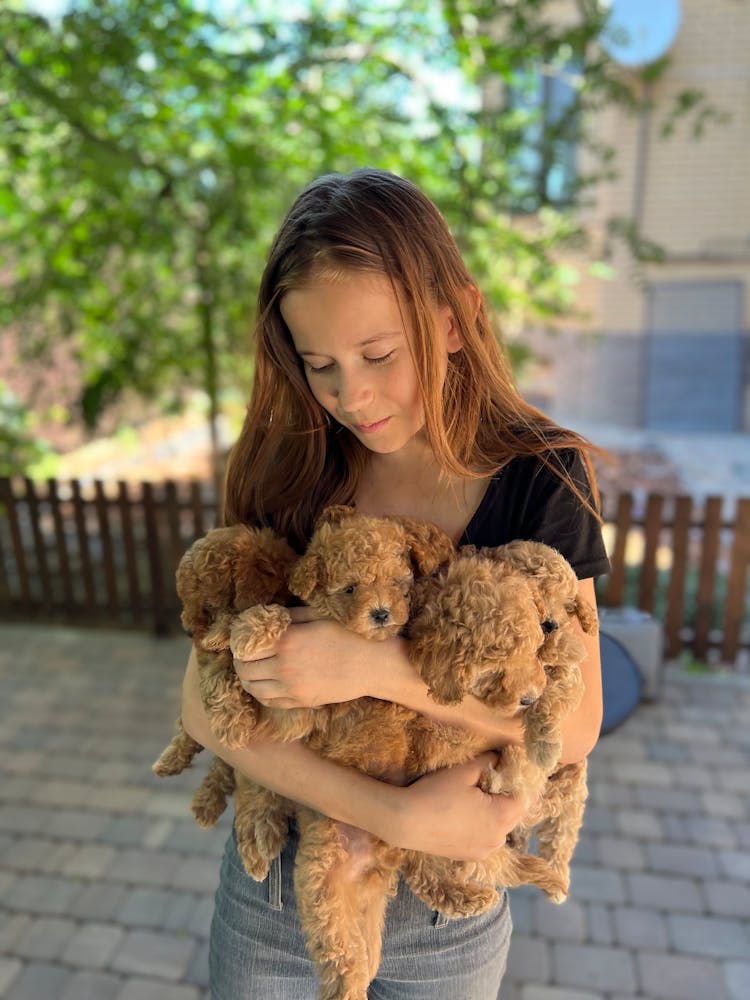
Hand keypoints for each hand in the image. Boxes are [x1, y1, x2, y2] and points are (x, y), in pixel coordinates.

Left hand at [232, 607, 378, 708]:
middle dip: (240, 662)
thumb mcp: (317, 616)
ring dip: (247, 680)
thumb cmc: (346, 635)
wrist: (370, 664)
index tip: (241, 640)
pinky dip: (262, 694)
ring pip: (254, 689)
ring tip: (251, 671)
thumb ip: (288, 617)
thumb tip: (266, 618)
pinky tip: (265, 685)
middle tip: (244, 656)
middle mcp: (284, 667)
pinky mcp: (300, 701)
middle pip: (245, 670)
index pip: (246, 646)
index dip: (239, 643)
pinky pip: (270, 702)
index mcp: (286, 642)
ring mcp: (291, 688)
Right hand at [396, 753, 526, 859]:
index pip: (524, 797)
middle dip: (508, 797)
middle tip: (492, 780)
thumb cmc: (436, 794)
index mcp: (502, 816)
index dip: (518, 781)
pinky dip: (483, 827)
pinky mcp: (470, 857)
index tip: (507, 769)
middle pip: (515, 814)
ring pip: (501, 828)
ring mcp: (484, 851)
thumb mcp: (464, 772)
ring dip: (496, 813)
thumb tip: (500, 757)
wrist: (405, 823)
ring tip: (477, 798)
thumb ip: (488, 762)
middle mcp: (499, 839)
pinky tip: (466, 816)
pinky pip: (486, 839)